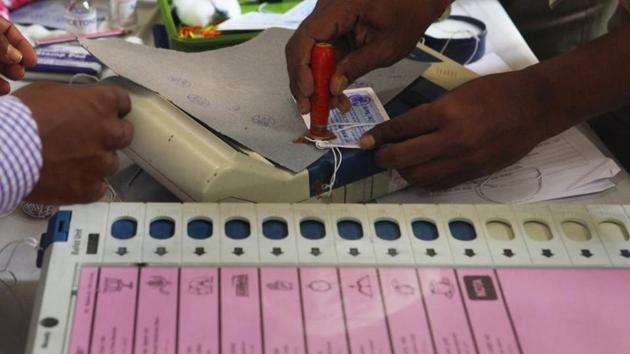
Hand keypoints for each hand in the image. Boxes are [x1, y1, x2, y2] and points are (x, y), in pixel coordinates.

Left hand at [0, 17, 36, 93]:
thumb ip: (0, 43)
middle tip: (20, 73)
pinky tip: (3, 89)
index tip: (32, 60)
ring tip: (13, 83)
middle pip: (2, 50)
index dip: (20, 44)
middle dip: (14, 63)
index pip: (5, 29)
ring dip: (6, 75)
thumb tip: (15, 56)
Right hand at [14, 82, 132, 203]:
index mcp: (101, 103)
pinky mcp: (90, 188)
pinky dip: (85, 184)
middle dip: (111, 135)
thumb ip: (75, 100)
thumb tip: (81, 107)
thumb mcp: (48, 93)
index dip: (113, 109)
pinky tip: (67, 179)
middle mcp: (109, 132)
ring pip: (110, 163)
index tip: (105, 114)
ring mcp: (102, 163)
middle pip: (125, 134)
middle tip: (89, 139)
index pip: (123, 103)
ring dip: (96, 162)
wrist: (4, 150)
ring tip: (69, 162)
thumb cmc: (20, 118)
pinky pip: (98, 187)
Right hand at [286, 0, 450, 113]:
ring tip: (327, 107)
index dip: (302, 67)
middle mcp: (326, 10)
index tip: (309, 92)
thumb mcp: (386, 47)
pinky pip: (322, 54)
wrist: (418, 0)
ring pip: (308, 54)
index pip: (306, 37)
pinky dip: (326, 75)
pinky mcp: (334, 30)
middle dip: (303, 80)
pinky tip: (335, 96)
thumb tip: (332, 89)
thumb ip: (356, 67)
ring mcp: (328, 20)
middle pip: (301, 48)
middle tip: (310, 108)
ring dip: (315, 82)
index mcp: (339, 8)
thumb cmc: (408, 15)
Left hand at [359, 71, 569, 188]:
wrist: (535, 106)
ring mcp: (465, 160)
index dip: (378, 135)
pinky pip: (441, 184)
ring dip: (403, 172)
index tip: (366, 140)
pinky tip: (420, 173)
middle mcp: (452, 139)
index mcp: (446, 112)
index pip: (401, 128)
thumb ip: (431, 113)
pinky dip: (424, 181)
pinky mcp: (475, 173)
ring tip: (399, 164)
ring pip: (419, 176)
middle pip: (404, 157)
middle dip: (384, 158)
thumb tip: (403, 130)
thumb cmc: (495, 92)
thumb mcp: (457, 94)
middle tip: (377, 155)